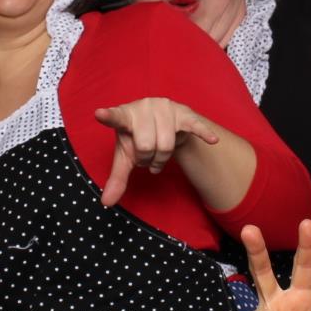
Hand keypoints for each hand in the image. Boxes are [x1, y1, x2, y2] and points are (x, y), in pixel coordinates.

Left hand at [93, 98, 219, 206]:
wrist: (165, 123)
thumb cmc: (139, 139)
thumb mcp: (127, 158)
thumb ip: (117, 178)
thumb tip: (106, 203)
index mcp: (125, 116)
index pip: (115, 118)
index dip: (107, 117)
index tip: (98, 113)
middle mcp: (143, 107)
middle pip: (147, 146)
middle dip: (148, 159)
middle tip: (147, 155)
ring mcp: (164, 107)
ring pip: (166, 146)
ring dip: (162, 158)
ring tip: (159, 153)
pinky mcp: (183, 112)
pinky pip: (194, 126)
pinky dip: (203, 134)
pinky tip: (212, 140)